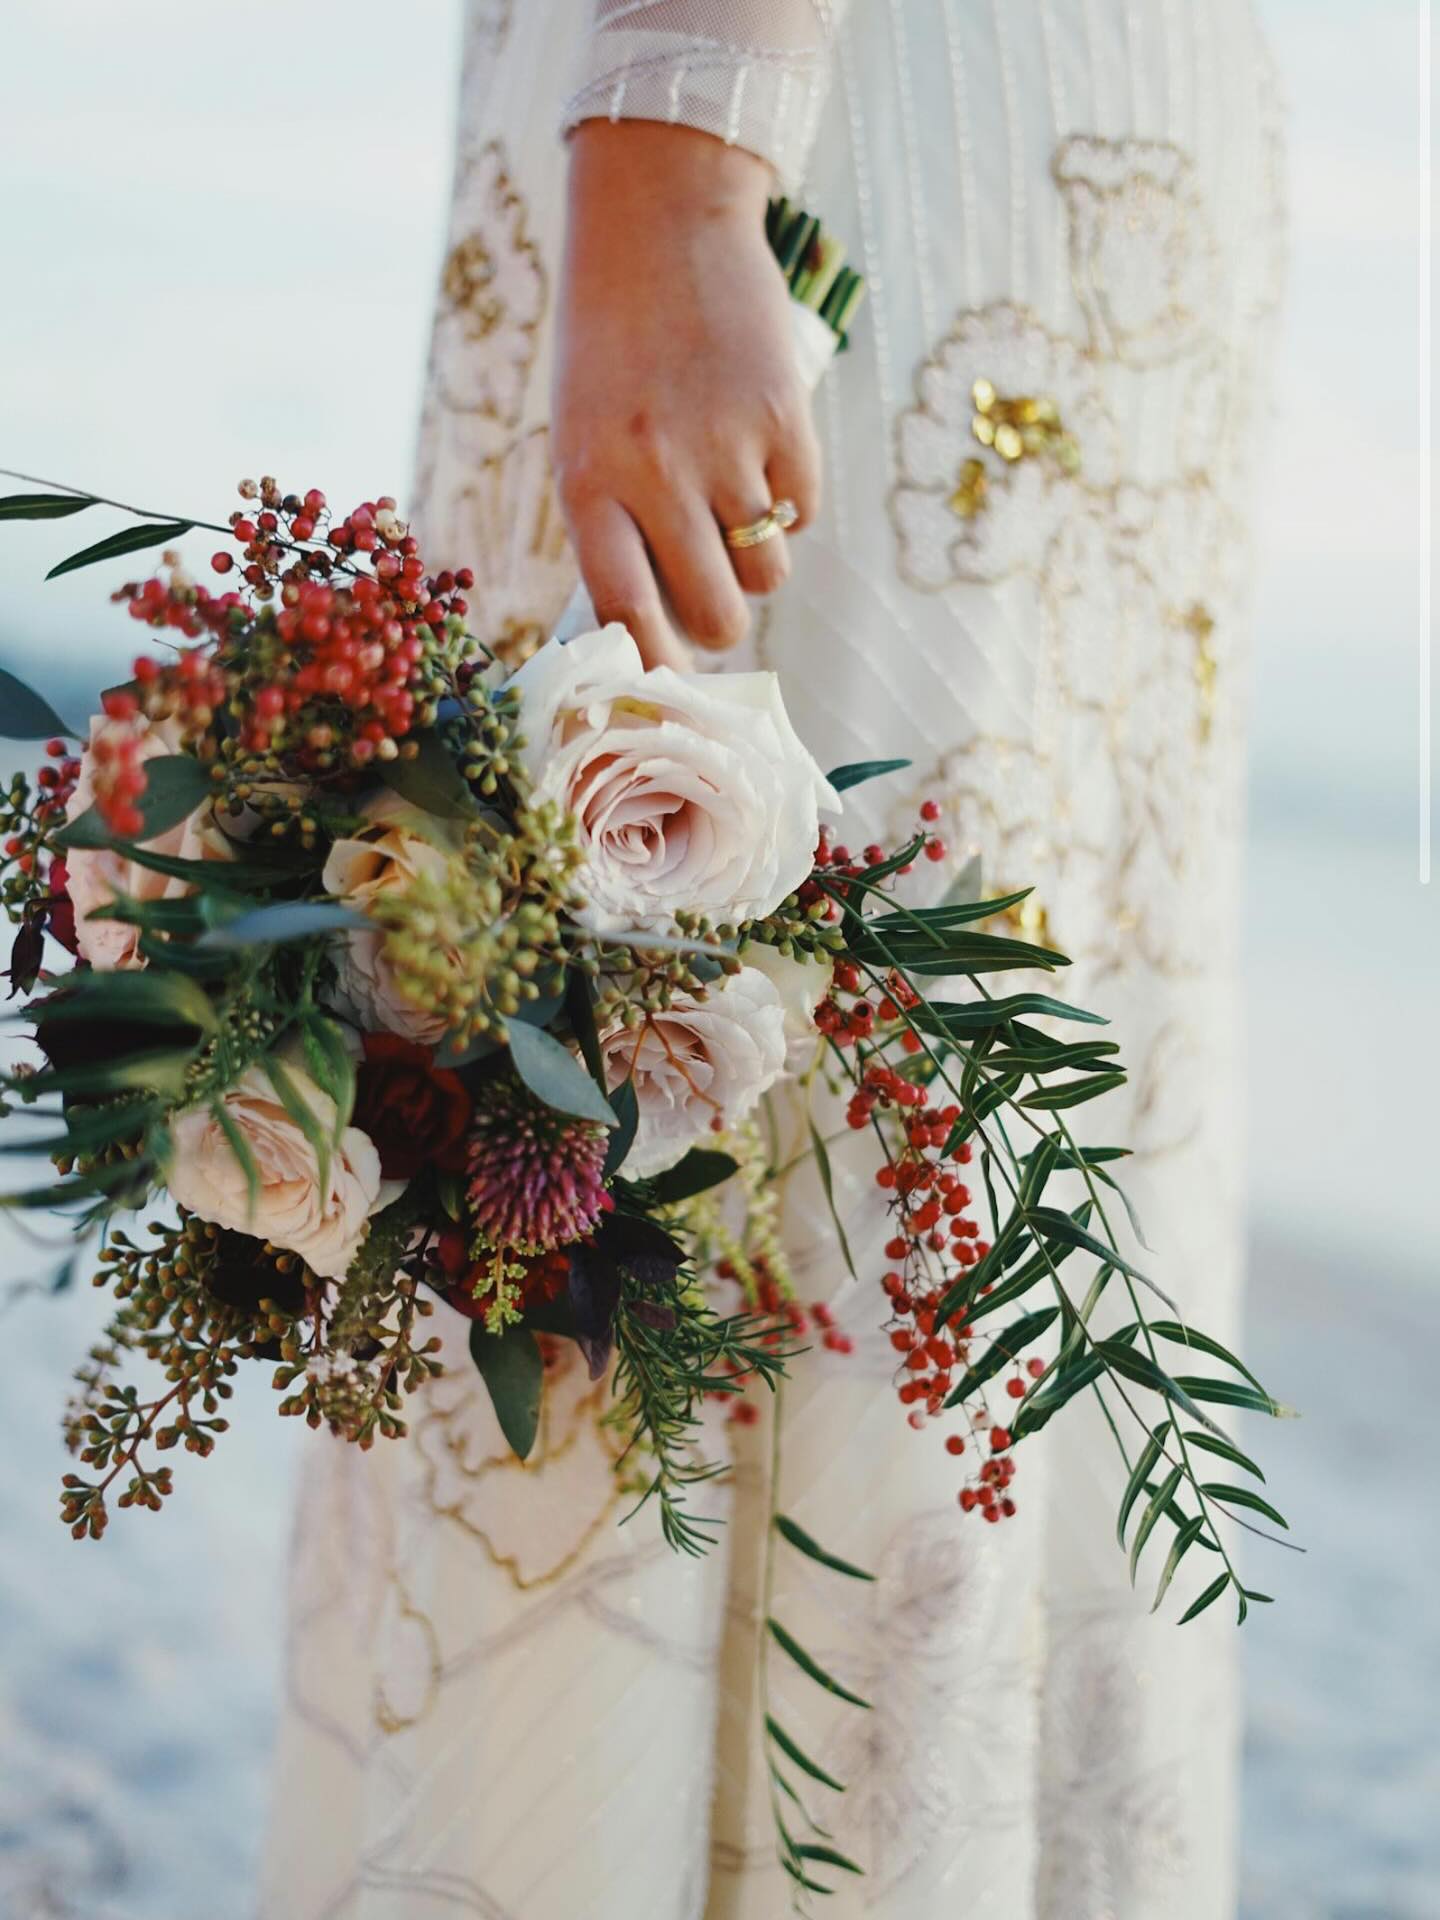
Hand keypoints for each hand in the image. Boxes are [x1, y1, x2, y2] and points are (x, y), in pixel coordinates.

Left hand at [551, 121, 821, 668]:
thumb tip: (660, 632)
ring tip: (730, 497)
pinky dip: (788, 500)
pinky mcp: (785, 418)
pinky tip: (757, 445)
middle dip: (721, 617)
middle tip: (712, 584)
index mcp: (589, 485)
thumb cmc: (610, 348)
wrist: (660, 219)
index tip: (670, 683)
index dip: (656, 665)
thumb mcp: (584, 438)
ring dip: (757, 556)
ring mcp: (726, 446)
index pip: (628, 615)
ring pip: (769, 573)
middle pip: (719, 614)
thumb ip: (615, 529)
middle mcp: (656, 474)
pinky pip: (803, 513)